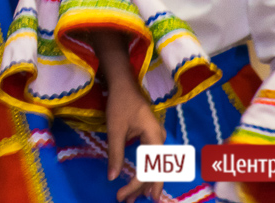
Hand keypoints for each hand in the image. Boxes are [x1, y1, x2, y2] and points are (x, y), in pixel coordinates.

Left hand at [95, 32, 165, 201]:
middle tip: (126, 201)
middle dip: (141, 188)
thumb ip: (116, 153)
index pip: (149, 169)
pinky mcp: (152, 138)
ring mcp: (158, 139)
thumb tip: (113, 177)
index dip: (136, 185)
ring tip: (131, 198)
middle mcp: (160, 140)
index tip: (122, 194)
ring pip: (154, 167)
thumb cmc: (120, 103)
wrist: (124, 83)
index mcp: (155, 137)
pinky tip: (137, 183)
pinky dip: (143, 173)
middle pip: (155, 171)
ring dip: (142, 183)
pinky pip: (151, 160)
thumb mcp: (115, 128)